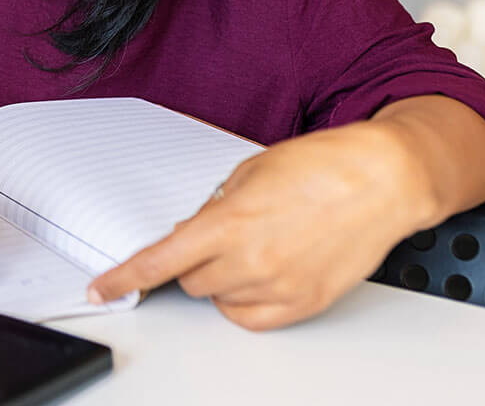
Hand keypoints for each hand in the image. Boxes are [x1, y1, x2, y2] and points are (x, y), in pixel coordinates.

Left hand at [86, 120, 427, 330]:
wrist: (384, 178)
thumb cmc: (322, 165)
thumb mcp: (250, 173)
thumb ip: (216, 207)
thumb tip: (194, 232)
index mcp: (229, 222)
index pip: (161, 260)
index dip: (124, 278)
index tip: (100, 288)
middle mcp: (252, 260)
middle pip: (190, 282)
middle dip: (194, 261)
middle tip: (219, 236)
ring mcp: (280, 286)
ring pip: (220, 300)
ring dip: (222, 279)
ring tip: (254, 246)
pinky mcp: (306, 302)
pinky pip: (253, 318)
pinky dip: (246, 301)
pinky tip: (261, 274)